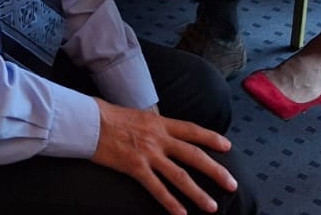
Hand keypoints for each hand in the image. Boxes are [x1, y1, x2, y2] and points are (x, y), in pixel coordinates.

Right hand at [91, 101, 235, 214]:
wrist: (88, 121)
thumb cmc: (109, 116)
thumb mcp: (137, 116)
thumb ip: (154, 126)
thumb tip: (164, 132)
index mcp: (159, 123)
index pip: (191, 130)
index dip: (211, 138)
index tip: (227, 147)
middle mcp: (158, 137)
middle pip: (193, 155)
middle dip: (215, 170)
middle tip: (232, 184)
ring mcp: (148, 153)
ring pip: (179, 176)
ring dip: (198, 193)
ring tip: (212, 207)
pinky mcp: (135, 167)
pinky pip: (156, 188)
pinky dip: (170, 202)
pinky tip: (181, 213)